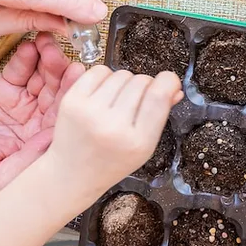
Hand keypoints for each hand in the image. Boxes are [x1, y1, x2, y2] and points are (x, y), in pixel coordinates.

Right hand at [0, 33, 83, 203]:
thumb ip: (26, 160)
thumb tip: (54, 140)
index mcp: (41, 141)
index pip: (64, 115)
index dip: (71, 94)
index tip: (77, 75)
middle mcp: (36, 120)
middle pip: (57, 92)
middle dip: (62, 73)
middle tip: (64, 56)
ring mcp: (21, 103)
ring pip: (42, 78)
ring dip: (48, 60)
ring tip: (48, 46)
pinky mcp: (2, 89)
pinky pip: (19, 70)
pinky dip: (26, 57)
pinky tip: (31, 47)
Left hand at [45, 66, 183, 198]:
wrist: (71, 175)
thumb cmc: (111, 161)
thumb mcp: (144, 147)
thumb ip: (161, 116)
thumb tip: (175, 89)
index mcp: (137, 142)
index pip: (158, 96)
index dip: (169, 81)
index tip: (169, 81)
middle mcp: (113, 127)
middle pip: (141, 81)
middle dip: (144, 86)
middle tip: (136, 102)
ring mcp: (89, 113)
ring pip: (121, 74)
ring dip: (124, 82)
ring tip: (117, 101)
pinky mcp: (71, 102)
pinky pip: (98, 71)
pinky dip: (105, 76)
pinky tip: (103, 93)